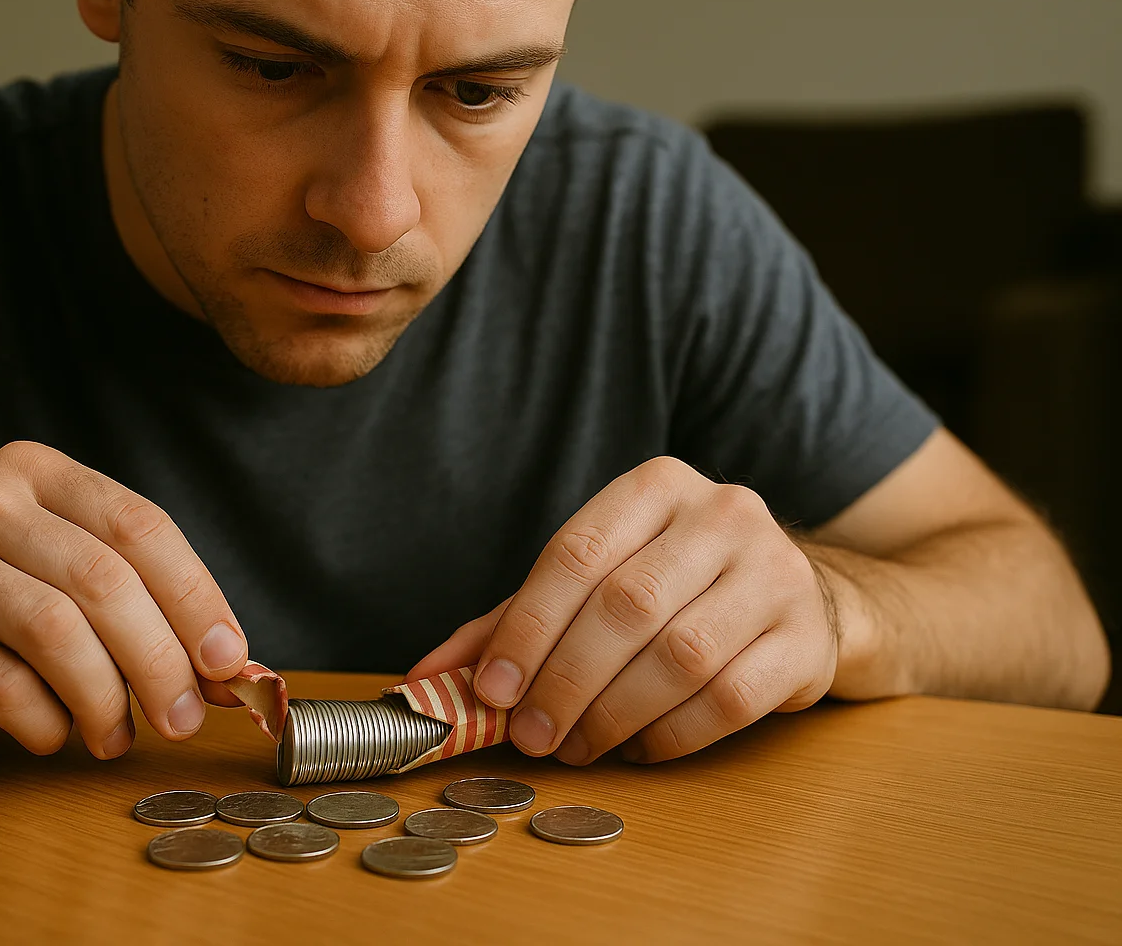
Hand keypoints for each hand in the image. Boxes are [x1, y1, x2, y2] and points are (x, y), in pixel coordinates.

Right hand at [0, 442, 247, 757]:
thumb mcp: (49, 570)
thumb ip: (134, 603)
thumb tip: (232, 671)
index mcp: (36, 471)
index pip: (140, 526)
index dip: (196, 597)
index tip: (229, 662)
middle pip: (102, 580)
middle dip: (159, 660)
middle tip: (184, 717)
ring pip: (52, 630)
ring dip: (104, 698)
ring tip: (115, 737)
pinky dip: (42, 720)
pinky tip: (52, 734)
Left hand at [409, 457, 836, 763]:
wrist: (801, 596)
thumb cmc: (675, 588)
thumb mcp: (594, 583)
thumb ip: (511, 623)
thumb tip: (427, 680)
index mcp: (656, 487)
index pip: (577, 552)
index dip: (527, 627)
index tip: (492, 689)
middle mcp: (722, 514)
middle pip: (626, 606)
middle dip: (565, 682)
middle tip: (532, 735)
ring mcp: (775, 571)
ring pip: (680, 655)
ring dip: (614, 715)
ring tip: (578, 746)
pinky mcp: (807, 636)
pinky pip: (730, 699)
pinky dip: (672, 734)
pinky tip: (640, 746)